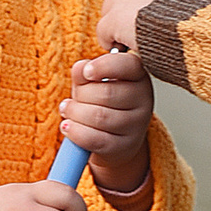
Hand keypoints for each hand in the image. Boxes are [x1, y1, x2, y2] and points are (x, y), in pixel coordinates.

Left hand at [60, 46, 152, 200]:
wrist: (114, 138)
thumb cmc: (102, 103)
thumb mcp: (93, 82)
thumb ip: (84, 72)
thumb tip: (79, 68)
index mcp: (138, 75)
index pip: (128, 65)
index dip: (104, 66)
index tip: (86, 72)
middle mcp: (144, 99)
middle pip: (107, 93)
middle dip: (81, 95)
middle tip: (72, 99)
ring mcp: (137, 125)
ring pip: (99, 117)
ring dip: (75, 113)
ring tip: (67, 111)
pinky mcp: (125, 146)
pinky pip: (96, 139)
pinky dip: (75, 132)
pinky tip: (67, 126)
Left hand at [98, 0, 189, 54]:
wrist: (191, 30)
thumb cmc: (195, 17)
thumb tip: (162, 2)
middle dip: (124, 6)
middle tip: (142, 22)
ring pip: (108, 11)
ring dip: (119, 25)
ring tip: (140, 35)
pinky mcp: (113, 19)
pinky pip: (103, 32)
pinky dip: (111, 41)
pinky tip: (127, 47)